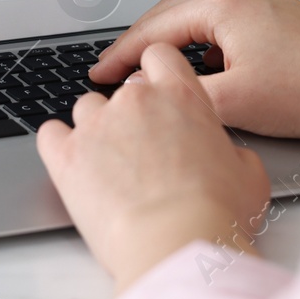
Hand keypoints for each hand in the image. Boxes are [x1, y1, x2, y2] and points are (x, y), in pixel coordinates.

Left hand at [38, 44, 269, 291]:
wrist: (176, 242)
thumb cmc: (216, 212)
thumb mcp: (249, 175)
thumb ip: (231, 152)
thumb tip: (227, 157)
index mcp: (180, 96)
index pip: (158, 56)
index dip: (156, 73)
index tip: (156, 93)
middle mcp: (135, 101)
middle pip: (123, 90)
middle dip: (130, 114)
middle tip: (142, 152)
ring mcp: (96, 125)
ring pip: (86, 108)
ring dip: (95, 129)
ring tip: (111, 167)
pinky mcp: (66, 154)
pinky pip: (50, 134)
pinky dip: (58, 145)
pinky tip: (72, 164)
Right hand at [91, 0, 299, 147]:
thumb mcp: (233, 102)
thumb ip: (180, 92)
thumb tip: (145, 90)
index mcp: (225, 5)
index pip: (155, 28)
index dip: (122, 54)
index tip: (101, 74)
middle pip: (172, 13)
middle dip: (140, 42)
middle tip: (114, 69)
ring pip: (198, 15)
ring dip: (171, 40)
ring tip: (150, 67)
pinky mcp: (277, 12)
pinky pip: (224, 20)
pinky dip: (202, 40)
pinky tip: (201, 64)